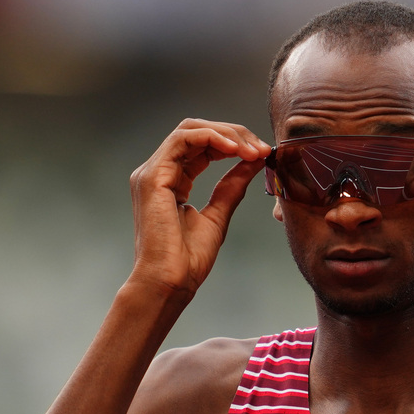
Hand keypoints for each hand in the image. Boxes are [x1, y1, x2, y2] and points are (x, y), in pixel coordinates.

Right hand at [127, 119, 270, 298]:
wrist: (170, 282)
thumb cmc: (188, 260)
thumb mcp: (219, 214)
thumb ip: (233, 186)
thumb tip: (254, 161)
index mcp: (172, 181)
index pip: (203, 146)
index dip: (234, 143)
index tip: (262, 154)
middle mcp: (159, 172)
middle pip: (197, 132)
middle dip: (233, 134)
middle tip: (260, 148)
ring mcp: (152, 173)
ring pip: (190, 130)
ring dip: (226, 134)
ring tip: (251, 149)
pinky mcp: (151, 177)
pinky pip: (182, 140)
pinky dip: (210, 137)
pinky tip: (233, 149)